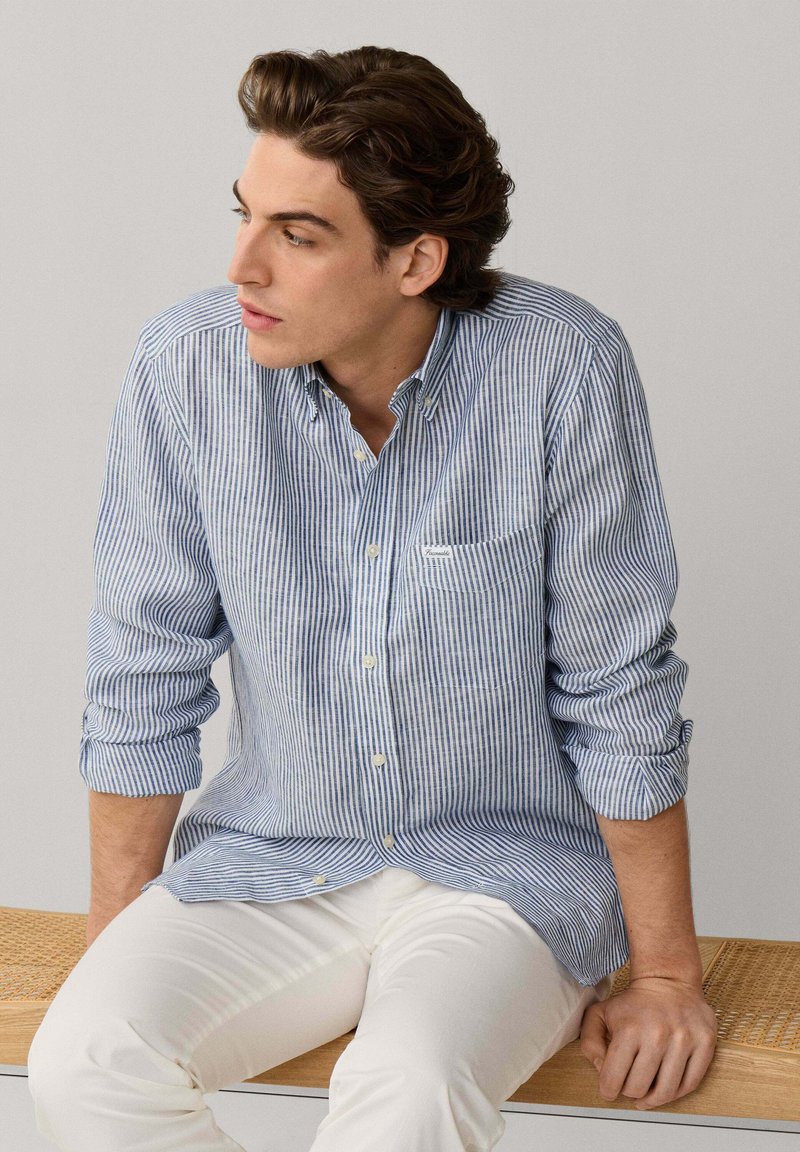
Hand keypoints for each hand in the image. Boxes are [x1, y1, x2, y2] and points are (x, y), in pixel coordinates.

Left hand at [580, 975, 718, 1109]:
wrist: (667, 980)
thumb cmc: (632, 1003)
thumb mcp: (599, 1014)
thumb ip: (590, 1043)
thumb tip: (601, 1070)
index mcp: (629, 1029)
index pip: (613, 1079)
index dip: (607, 1090)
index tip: (609, 1089)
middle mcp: (658, 1035)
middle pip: (639, 1088)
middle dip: (629, 1092)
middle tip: (629, 1086)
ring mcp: (684, 1040)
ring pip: (666, 1092)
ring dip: (653, 1098)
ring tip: (646, 1094)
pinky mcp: (705, 1042)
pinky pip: (690, 1083)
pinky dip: (676, 1093)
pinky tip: (666, 1088)